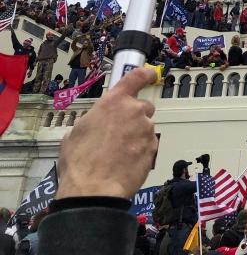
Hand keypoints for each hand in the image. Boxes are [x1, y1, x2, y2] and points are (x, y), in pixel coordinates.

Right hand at [56, 67, 157, 198]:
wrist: (95, 189)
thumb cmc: (80, 162)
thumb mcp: (75, 133)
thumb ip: (92, 121)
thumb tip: (94, 125)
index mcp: (113, 102)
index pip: (136, 77)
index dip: (146, 74)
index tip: (151, 74)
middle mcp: (134, 111)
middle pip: (143, 107)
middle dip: (134, 117)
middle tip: (118, 133)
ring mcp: (146, 129)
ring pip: (145, 127)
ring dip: (136, 135)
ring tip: (118, 152)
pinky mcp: (153, 147)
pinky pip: (148, 144)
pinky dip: (140, 150)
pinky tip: (125, 161)